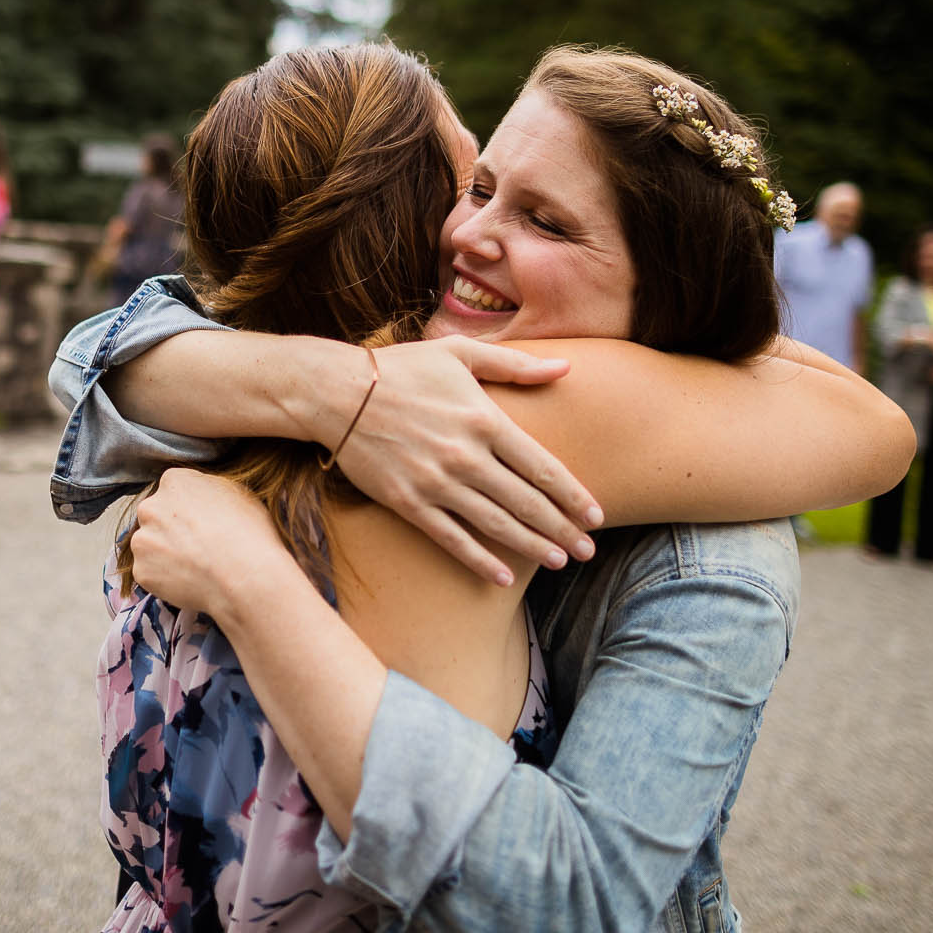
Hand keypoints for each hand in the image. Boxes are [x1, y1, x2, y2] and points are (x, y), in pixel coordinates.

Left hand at [130, 468, 291, 617]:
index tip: (202, 522)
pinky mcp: (140, 571)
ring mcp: (142, 541)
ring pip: (149, 546)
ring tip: (194, 567)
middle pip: (156, 516)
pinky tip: (188, 582)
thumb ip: (210, 489)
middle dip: (171, 529)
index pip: (174, 490)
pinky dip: (164, 578)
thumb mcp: (238, 493)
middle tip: (196, 546)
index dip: (189, 508)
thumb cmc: (248, 533)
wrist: (244, 577)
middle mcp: (150, 507)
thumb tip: (205, 498)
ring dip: (164, 554)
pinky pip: (150, 573)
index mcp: (174, 481)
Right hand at [333, 336, 598, 585]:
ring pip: (496, 525)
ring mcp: (436, 483)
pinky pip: (451, 539)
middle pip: (527, 502)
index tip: (597, 515)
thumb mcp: (460, 354)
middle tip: (589, 551)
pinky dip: (480, 561)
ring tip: (559, 562)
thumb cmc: (401, 368)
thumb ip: (515, 365)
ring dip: (532, 547)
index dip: (573, 495)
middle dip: (563, 530)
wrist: (336, 392)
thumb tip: (566, 367)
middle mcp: (466, 456)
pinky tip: (504, 577)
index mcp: (484, 419)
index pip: (543, 467)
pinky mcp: (408, 503)